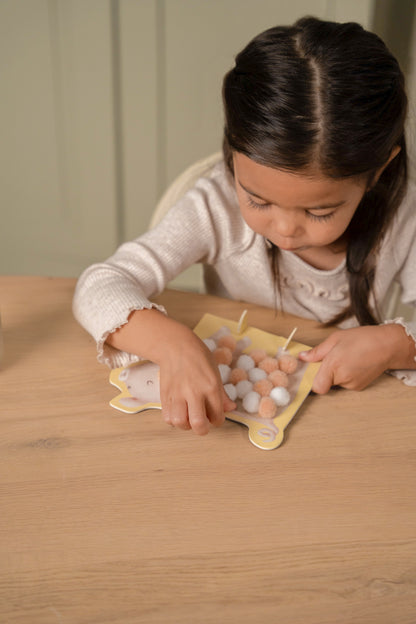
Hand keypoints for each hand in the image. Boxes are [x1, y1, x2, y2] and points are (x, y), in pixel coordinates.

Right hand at [159, 325, 235, 434]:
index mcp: (211, 387)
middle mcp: (194, 392)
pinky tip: (179, 412)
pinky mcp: (165, 395)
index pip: (217, 417)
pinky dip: (173, 419)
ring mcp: (178, 394)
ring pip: (180, 423)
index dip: (217, 421)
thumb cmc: (198, 357)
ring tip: (188, 417)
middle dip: (202, 429)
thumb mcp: (215, 373)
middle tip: (202, 423)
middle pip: (198, 424)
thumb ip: (222, 394)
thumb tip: (230, 408)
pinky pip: (167, 417)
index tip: (214, 417)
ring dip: (185, 425)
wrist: (175, 346)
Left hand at [298, 324, 413, 393]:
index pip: (316, 386)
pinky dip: (346, 375)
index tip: (313, 370)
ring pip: (335, 383)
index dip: (312, 380)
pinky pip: (346, 383)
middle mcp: (343, 378)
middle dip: (325, 372)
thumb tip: (303, 357)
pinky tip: (354, 363)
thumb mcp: (336, 339)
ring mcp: (352, 385)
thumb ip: (317, 351)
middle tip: (333, 358)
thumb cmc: (363, 339)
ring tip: (347, 358)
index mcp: (334, 365)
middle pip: (325, 383)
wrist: (388, 345)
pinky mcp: (359, 387)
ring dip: (336, 374)